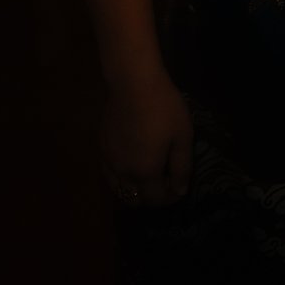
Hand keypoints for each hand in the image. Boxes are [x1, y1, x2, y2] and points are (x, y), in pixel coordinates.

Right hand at [99, 70, 192, 208]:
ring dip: (133, 189)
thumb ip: (181, 167)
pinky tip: (130, 163)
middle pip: (134, 199)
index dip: (169, 199)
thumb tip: (180, 191)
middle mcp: (123, 173)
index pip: (155, 200)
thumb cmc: (164, 109)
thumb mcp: (183, 136)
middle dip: (150, 197)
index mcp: (145, 172)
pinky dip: (119, 177)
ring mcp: (108, 161)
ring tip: (147, 175)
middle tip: (163, 182)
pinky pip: (108, 174)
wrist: (133, 84)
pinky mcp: (100, 148)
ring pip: (118, 189)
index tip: (178, 188)